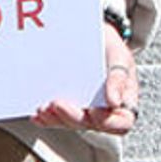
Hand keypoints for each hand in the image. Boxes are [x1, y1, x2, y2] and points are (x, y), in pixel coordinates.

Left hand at [35, 21, 139, 135]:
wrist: (92, 36)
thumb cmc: (109, 47)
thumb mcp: (120, 56)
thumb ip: (118, 78)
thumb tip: (114, 102)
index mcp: (123, 102)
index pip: (121, 123)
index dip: (108, 122)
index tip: (94, 111)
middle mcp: (104, 111)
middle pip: (90, 125)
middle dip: (72, 117)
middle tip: (56, 104)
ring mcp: (84, 110)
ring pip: (71, 123)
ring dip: (55, 119)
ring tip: (43, 108)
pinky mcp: (67, 106)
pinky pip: (57, 118)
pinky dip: (46, 118)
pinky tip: (37, 114)